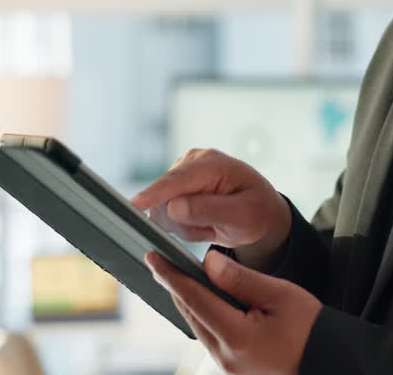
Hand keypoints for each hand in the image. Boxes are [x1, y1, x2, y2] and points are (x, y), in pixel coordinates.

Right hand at [131, 149, 291, 268]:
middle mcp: (192, 162)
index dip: (153, 194)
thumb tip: (173, 207)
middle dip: (184, 223)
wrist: (260, 213)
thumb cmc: (257, 212)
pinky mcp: (174, 188)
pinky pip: (164, 215)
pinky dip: (183, 226)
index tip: (132, 206)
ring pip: (162, 210)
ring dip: (185, 227)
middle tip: (212, 229)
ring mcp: (181, 174)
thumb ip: (209, 210)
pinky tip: (202, 224)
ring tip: (211, 225)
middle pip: (164, 197)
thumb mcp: (242, 215)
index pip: (177, 180)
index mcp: (212, 163)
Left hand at [147, 250, 320, 374]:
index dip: (171, 275)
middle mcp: (226, 357)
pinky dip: (202, 314)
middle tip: (160, 260)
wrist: (329, 361)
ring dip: (187, 299)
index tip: (154, 257)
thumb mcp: (280, 295)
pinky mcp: (233, 368)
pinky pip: (209, 336)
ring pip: (197, 325)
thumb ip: (241, 279)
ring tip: (177, 275)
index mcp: (237, 337)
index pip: (194, 298)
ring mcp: (227, 366)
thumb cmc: (312, 329)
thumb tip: (208, 263)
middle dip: (174, 285)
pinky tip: (203, 298)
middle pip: (190, 313)